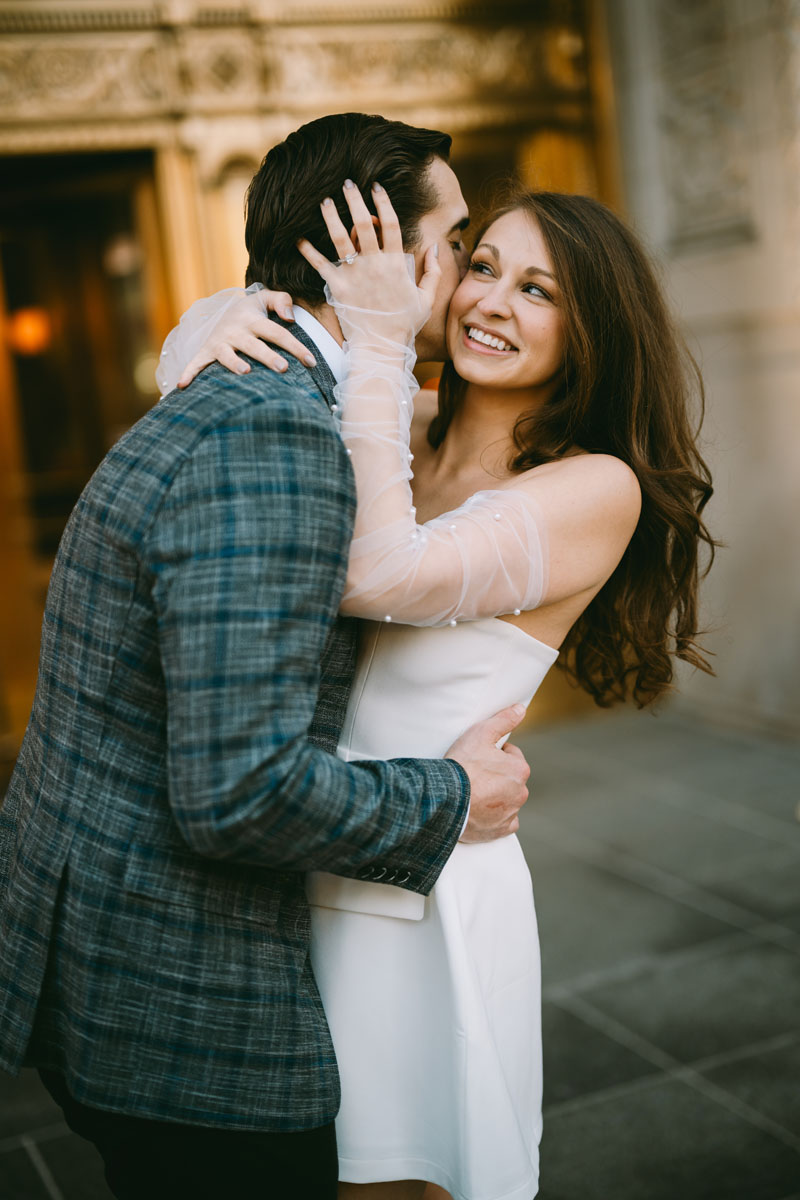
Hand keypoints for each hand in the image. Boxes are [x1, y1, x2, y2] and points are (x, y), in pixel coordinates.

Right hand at [177, 288, 315, 387]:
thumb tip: (290, 318)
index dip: (296, 346)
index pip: (278, 333)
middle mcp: (236, 330)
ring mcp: (220, 342)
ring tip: (246, 372)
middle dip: (267, 356)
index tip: (312, 362)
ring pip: (227, 355)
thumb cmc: (254, 313)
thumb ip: (282, 301)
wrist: (225, 314)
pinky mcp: (207, 352)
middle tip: (283, 368)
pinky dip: (189, 373)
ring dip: (234, 364)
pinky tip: (182, 386)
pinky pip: (196, 363)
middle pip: (254, 345)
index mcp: (253, 319)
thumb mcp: (266, 300)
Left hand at [297, 181, 440, 344]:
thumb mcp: (426, 299)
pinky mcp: (338, 287)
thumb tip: (435, 247)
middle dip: (355, 201)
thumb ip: (434, 272)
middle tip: (347, 184)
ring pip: (340, 238)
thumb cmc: (404, 325)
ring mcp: (354, 275)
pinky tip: (298, 237)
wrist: (381, 347)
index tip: (376, 187)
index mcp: (396, 264)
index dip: (384, 203)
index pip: (390, 224)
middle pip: (364, 224)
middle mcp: (374, 264)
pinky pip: (320, 265)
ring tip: (325, 201)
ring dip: (332, 217)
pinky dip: (308, 250)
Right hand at [445, 704, 530, 843]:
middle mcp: (520, 792)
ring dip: (496, 796)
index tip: (478, 757)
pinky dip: (496, 818)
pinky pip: (504, 822)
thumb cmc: (462, 764)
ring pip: (507, 800)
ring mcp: (511, 813)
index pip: (511, 755)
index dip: (494, 753)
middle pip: (509, 778)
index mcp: (519, 769)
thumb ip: (504, 720)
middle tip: (473, 774)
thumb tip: (521, 709)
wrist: (445, 800)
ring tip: (473, 793)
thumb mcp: (481, 733)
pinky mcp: (500, 830)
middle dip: (496, 776)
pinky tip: (481, 812)